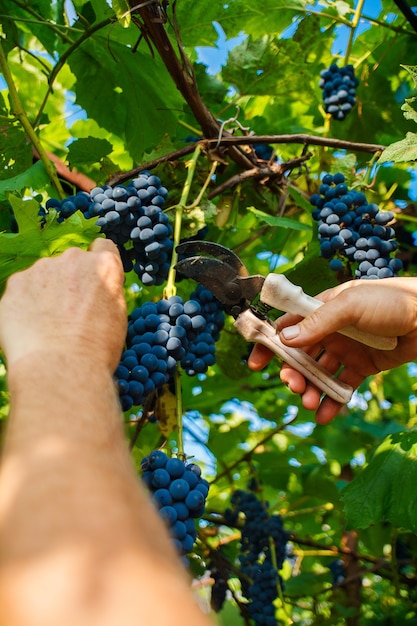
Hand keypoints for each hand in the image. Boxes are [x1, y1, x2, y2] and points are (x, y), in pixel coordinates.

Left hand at [0, 239, 126, 371]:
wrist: (60, 368)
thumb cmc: (95, 349)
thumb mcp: (117, 316)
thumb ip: (106, 292)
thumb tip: (96, 290)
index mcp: (104, 266)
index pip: (103, 248)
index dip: (98, 266)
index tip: (93, 282)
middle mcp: (73, 259)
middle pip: (71, 263)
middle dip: (69, 281)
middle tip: (68, 313)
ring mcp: (40, 269)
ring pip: (43, 276)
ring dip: (45, 292)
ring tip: (47, 326)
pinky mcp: (15, 284)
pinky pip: (21, 290)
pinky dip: (24, 305)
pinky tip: (31, 329)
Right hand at [248, 277, 416, 423]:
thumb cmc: (391, 301)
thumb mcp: (350, 304)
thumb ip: (318, 322)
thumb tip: (285, 339)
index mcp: (323, 309)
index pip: (288, 325)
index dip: (270, 344)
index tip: (256, 364)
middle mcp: (331, 330)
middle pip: (301, 355)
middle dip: (293, 373)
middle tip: (294, 388)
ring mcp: (347, 349)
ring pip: (319, 373)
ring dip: (311, 389)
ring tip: (310, 404)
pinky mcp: (364, 367)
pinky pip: (342, 386)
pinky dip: (333, 401)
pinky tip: (326, 415)